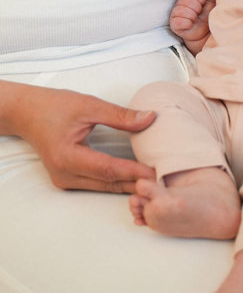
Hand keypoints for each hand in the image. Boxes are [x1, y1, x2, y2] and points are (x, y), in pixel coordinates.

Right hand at [6, 82, 155, 192]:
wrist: (27, 113)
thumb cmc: (55, 106)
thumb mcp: (89, 105)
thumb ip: (120, 115)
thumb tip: (151, 118)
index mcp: (67, 157)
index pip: (109, 169)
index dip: (135, 172)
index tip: (158, 172)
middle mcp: (65, 175)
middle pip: (109, 183)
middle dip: (138, 183)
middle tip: (166, 182)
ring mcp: (65, 181)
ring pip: (105, 187)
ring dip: (130, 185)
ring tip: (157, 182)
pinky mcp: (69, 180)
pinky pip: (99, 184)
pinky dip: (119, 182)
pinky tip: (138, 178)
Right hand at [169, 0, 215, 53]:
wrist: (207, 33)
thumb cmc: (209, 16)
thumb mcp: (213, 3)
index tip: (204, 5)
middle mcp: (181, 3)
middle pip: (186, 0)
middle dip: (196, 8)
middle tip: (199, 13)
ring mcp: (176, 14)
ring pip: (181, 10)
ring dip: (192, 16)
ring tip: (195, 19)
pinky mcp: (174, 25)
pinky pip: (177, 21)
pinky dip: (186, 23)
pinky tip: (190, 25)